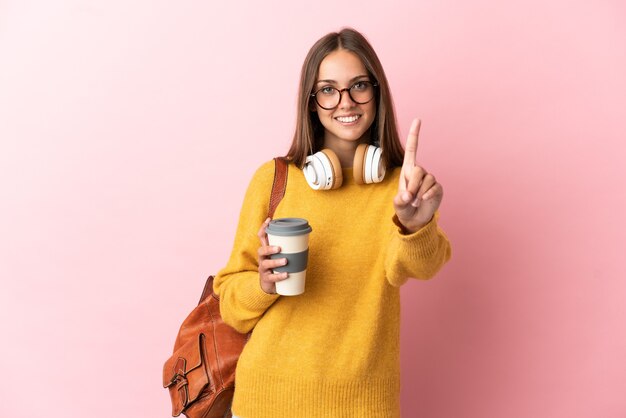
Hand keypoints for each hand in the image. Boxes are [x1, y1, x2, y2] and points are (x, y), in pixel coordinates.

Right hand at [257, 218, 287, 293]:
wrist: (270, 286)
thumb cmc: (277, 267)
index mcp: (266, 250)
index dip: (264, 228)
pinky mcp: (266, 279)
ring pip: (266, 264)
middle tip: (279, 248)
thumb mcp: (280, 256)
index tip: (269, 220)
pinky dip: (279, 276)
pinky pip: (272, 277)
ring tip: (285, 261)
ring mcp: (263, 269)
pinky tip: (286, 274)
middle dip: (269, 248)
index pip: (261, 237)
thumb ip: (289, 249)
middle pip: (261, 250)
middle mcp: (263, 258)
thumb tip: (305, 241)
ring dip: (276, 262)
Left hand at [393, 118, 443, 232]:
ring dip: (420, 192)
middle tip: (409, 197)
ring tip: (415, 202)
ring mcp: (430, 179)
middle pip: (419, 170)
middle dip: (413, 184)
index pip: (412, 149)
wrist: (415, 219)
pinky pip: (434, 188)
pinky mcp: (438, 188)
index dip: (414, 135)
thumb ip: (400, 200)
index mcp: (408, 170)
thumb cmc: (404, 208)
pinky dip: (428, 195)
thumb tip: (408, 196)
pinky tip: (423, 201)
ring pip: (427, 179)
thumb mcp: (397, 205)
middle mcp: (419, 172)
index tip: (418, 120)